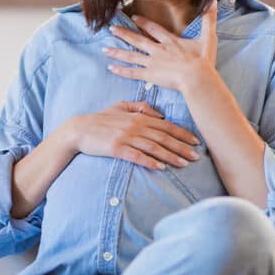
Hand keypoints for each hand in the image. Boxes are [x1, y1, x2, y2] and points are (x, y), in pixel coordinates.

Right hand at [68, 100, 201, 170]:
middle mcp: (135, 126)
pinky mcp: (116, 148)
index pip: (166, 126)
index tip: (196, 141)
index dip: (183, 134)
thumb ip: (141, 108)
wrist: (79, 129)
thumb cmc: (100, 119)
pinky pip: (136, 156)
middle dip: (182, 147)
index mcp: (138, 117)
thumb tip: (160, 114)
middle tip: (196, 156)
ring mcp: (125, 137)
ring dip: (170, 156)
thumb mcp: (120, 107)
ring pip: (153, 147)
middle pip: (164, 137)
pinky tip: (161, 167)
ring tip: (184, 164)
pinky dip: (150, 161)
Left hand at [102, 0, 218, 93]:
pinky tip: (111, 67)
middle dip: (124, 34)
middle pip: (137, 40)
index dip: (144, 23)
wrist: (197, 77)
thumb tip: (213, 1)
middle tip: (111, 29)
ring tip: (104, 49)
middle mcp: (158, 50)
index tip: (134, 18)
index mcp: (170, 41)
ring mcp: (152, 62)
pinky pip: (132, 72)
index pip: (154, 29)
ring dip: (117, 52)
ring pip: (131, 55)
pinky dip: (121, 70)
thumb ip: (209, 19)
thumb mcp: (208, 37)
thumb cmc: (204, 61)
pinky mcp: (149, 75)